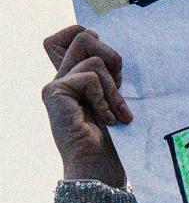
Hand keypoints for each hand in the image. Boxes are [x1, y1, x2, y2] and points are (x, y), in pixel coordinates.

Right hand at [41, 25, 132, 187]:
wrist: (100, 168)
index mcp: (75, 78)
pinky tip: (106, 119)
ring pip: (95, 59)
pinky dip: (105, 97)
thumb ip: (110, 76)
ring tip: (116, 114)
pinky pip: (90, 76)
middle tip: (121, 87)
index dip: (93, 36)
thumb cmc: (115, 139)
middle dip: (113, 58)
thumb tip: (108, 47)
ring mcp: (55, 85)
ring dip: (114, 89)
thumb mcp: (117, 99)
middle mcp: (62, 78)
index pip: (73, 34)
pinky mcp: (54, 92)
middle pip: (83, 35)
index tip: (113, 66)